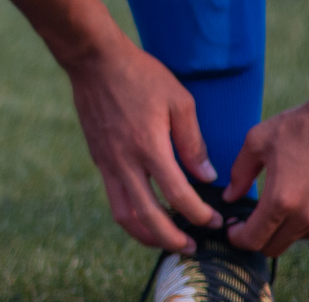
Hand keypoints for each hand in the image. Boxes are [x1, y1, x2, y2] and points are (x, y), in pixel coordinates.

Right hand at [65, 38, 220, 251]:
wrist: (94, 60)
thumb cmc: (141, 75)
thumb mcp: (179, 101)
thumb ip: (193, 142)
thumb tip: (206, 175)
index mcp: (149, 147)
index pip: (178, 196)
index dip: (199, 215)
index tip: (214, 221)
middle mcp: (126, 161)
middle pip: (148, 218)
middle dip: (173, 239)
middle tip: (192, 247)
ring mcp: (108, 162)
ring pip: (124, 216)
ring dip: (146, 235)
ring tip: (166, 241)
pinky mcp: (99, 158)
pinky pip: (114, 197)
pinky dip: (131, 214)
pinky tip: (147, 212)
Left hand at [225, 101, 308, 255]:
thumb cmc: (302, 125)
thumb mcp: (258, 140)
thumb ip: (240, 173)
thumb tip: (230, 197)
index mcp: (282, 200)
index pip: (254, 240)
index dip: (239, 238)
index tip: (236, 229)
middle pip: (277, 246)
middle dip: (262, 236)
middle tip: (258, 218)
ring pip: (305, 236)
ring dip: (294, 224)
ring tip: (295, 193)